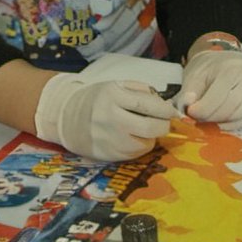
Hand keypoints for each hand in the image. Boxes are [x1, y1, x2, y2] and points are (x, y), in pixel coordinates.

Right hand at [34, 74, 177, 161]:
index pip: (147, 105)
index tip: (173, 111)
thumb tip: (164, 103)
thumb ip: (141, 91)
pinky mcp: (107, 155)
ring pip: (144, 144)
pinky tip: (136, 138)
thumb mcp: (117, 85)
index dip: (165, 109)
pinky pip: (134, 155)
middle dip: (163, 126)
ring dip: (151, 137)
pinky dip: (141, 146)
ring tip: (147, 129)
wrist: (68, 117)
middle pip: (149, 128)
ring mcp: (108, 140)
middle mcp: (111, 119)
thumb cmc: (98, 98)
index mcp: (113, 97)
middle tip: (164, 122)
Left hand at [179, 50, 241, 129]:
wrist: (229, 59)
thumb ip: (190, 91)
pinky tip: (222, 122)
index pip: (216, 98)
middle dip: (210, 119)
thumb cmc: (212, 68)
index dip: (201, 110)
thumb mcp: (196, 74)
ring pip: (239, 117)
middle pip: (228, 110)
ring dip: (221, 123)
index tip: (191, 113)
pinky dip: (233, 124)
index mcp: (231, 69)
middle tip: (199, 119)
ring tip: (210, 119)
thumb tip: (188, 106)